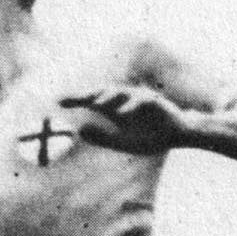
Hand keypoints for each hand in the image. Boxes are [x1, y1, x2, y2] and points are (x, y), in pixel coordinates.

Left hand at [60, 86, 186, 155]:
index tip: (57, 101)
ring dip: (107, 96)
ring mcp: (140, 99)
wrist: (180, 135)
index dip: (76, 100)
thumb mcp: (124, 143)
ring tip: (94, 102)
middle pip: (103, 93)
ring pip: (121, 93)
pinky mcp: (156, 102)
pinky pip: (142, 101)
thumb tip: (81, 132)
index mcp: (116, 109)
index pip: (93, 101)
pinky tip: (121, 112)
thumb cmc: (152, 136)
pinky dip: (131, 106)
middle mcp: (125, 101)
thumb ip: (104, 138)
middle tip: (68, 98)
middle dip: (85, 94)